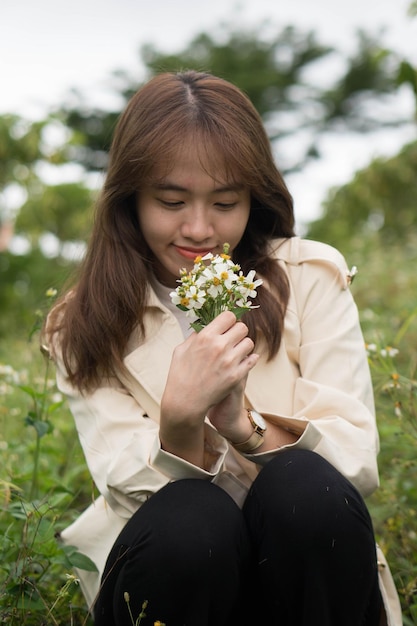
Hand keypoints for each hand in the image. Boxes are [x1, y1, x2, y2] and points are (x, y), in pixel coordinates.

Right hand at [160, 311, 257, 463]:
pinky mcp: (237, 375)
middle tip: (233, 339)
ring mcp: (230, 361)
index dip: (229, 320)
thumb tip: (204, 327)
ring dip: (243, 346)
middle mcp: (219, 346)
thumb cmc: (179, 375)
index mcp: (205, 337)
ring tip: (235, 352)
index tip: (226, 326)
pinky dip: (249, 359)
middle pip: (242, 327)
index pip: (228, 316)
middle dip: (237, 332)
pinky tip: (242, 361)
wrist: (185, 402)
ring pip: (249, 343)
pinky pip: (252, 359)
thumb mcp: (181, 350)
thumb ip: (195, 336)